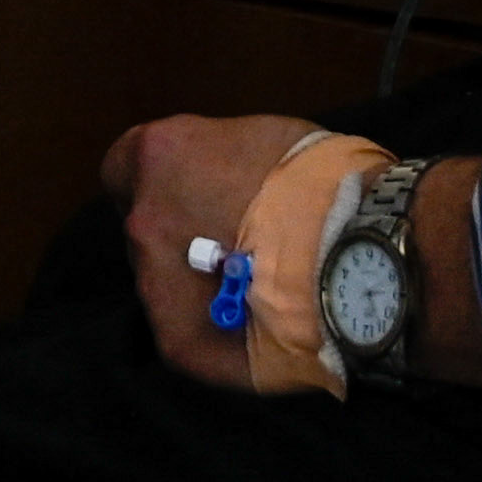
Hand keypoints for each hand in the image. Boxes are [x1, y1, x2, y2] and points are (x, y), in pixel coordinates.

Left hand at [104, 113, 373, 395]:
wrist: (357, 253)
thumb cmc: (320, 181)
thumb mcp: (266, 139)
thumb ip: (225, 160)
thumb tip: (226, 182)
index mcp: (159, 156)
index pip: (125, 168)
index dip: (160, 183)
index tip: (192, 195)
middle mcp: (142, 221)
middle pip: (150, 231)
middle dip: (185, 238)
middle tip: (240, 247)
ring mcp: (155, 286)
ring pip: (168, 285)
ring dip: (202, 286)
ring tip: (262, 292)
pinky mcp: (179, 343)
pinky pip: (194, 333)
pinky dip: (222, 331)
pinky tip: (263, 327)